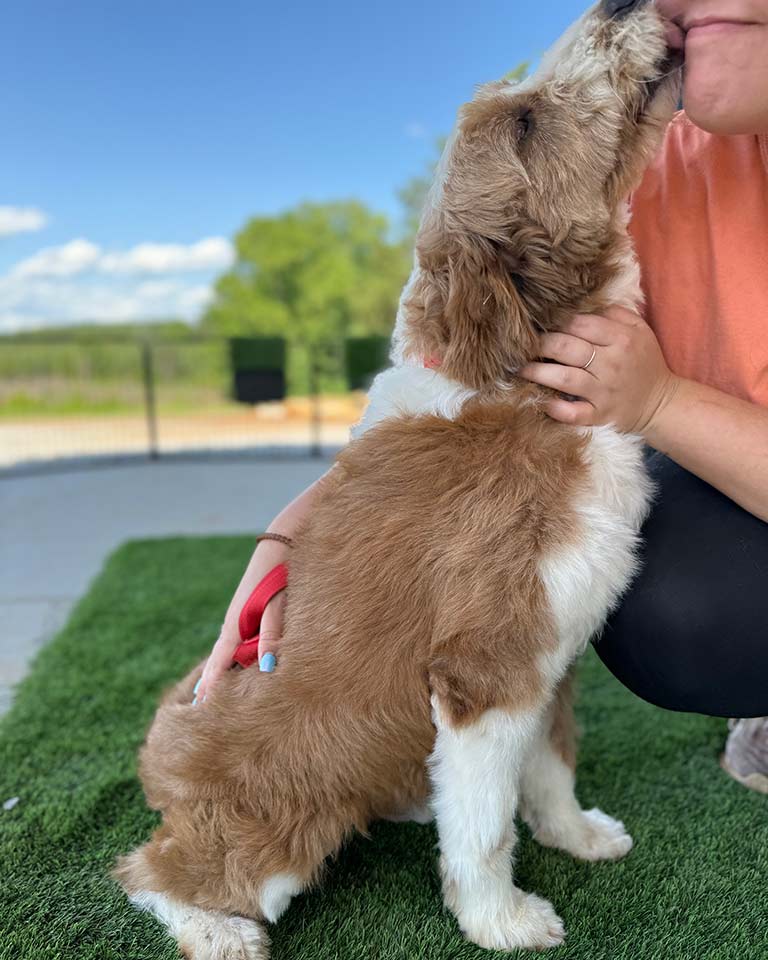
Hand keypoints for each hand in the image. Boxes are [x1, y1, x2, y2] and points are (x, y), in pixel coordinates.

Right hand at [193, 540, 287, 702]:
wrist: (283, 542)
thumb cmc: (280, 574)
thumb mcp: (277, 605)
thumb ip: (270, 635)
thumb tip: (265, 669)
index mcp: (235, 626)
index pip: (218, 665)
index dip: (211, 687)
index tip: (200, 710)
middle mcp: (233, 624)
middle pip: (220, 661)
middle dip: (210, 684)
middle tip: (199, 710)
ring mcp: (240, 618)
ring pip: (228, 652)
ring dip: (220, 671)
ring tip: (210, 694)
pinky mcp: (250, 612)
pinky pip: (238, 642)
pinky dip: (231, 658)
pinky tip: (234, 665)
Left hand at [519, 305, 679, 433]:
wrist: (661, 402)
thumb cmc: (643, 362)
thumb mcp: (639, 330)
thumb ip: (614, 313)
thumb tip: (584, 302)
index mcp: (620, 338)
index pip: (580, 323)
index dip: (555, 321)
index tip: (537, 322)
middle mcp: (611, 364)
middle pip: (567, 348)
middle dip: (540, 344)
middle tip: (520, 345)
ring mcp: (604, 392)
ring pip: (564, 378)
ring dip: (537, 373)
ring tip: (519, 368)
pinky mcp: (600, 415)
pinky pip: (574, 413)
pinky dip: (556, 409)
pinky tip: (541, 402)